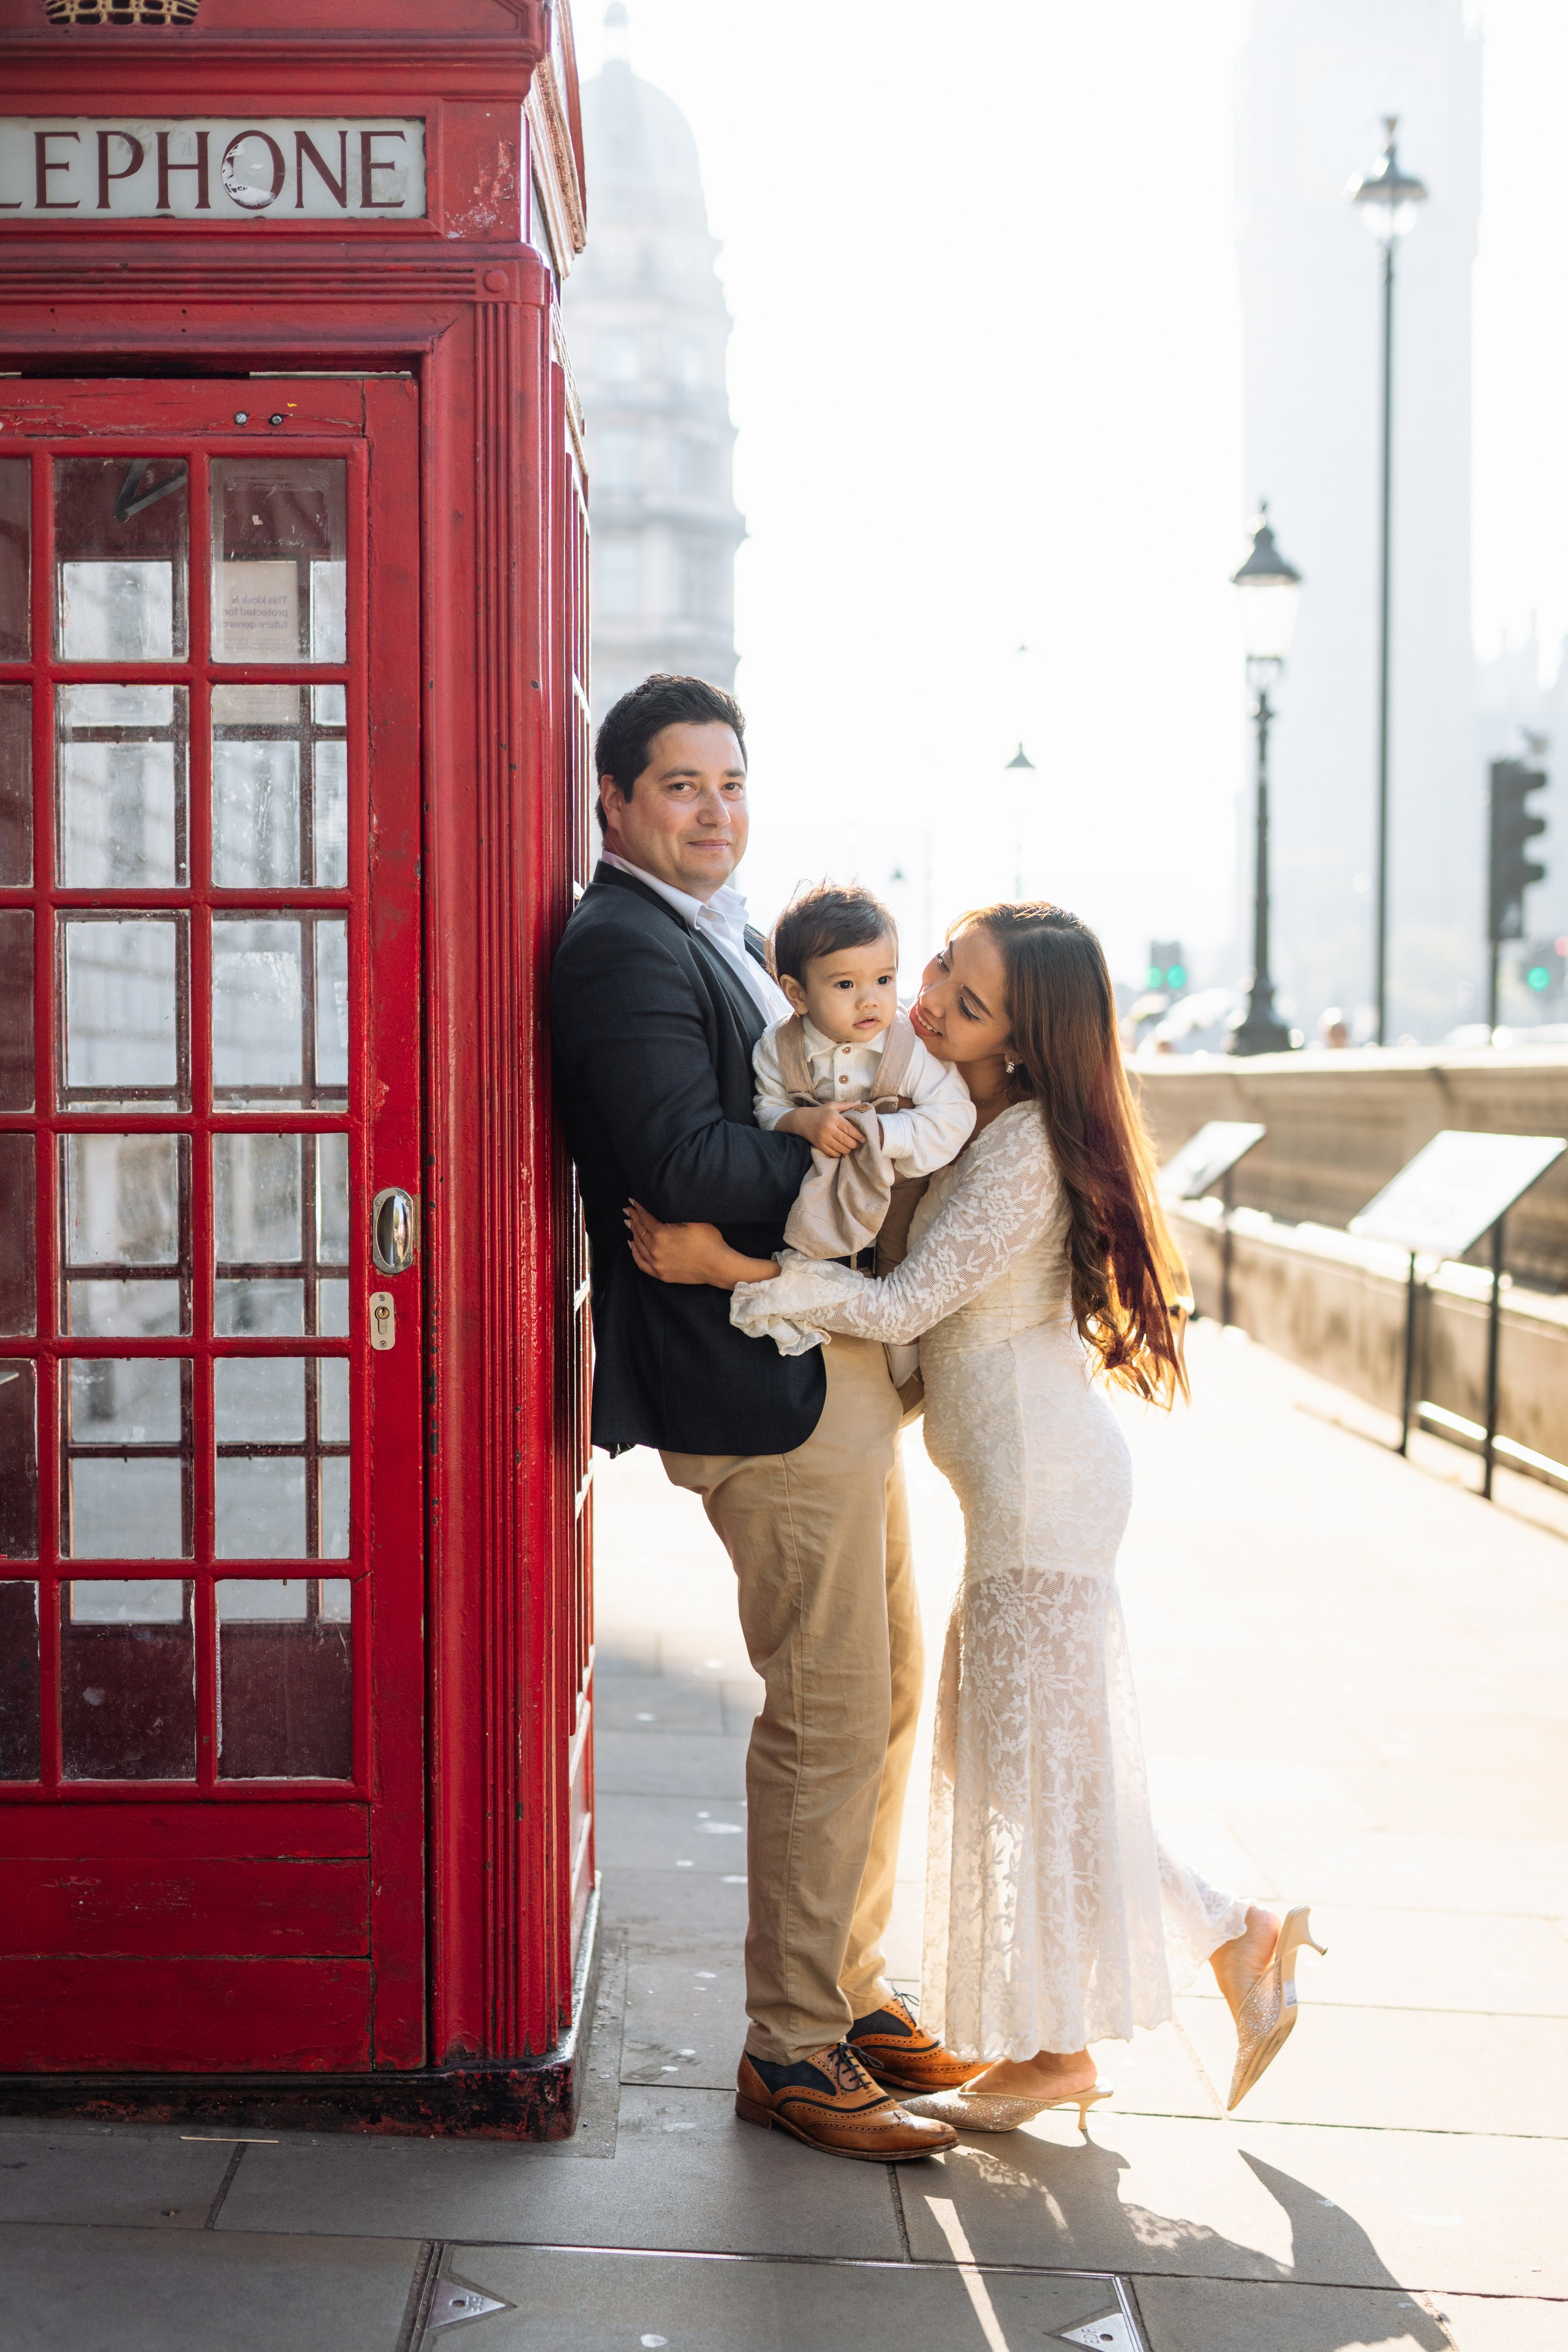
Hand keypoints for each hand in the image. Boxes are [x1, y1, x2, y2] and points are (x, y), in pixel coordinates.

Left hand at [624, 1202, 778, 1289]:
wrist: (718, 1265)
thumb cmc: (708, 1240)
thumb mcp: (692, 1220)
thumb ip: (672, 1212)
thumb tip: (660, 1204)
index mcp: (661, 1234)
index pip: (645, 1218)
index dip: (639, 1208)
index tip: (634, 1201)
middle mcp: (655, 1249)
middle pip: (639, 1231)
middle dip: (634, 1218)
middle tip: (629, 1209)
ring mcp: (656, 1263)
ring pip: (638, 1245)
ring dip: (633, 1232)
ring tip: (629, 1222)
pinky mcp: (661, 1274)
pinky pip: (641, 1263)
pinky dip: (634, 1252)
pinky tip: (632, 1244)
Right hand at [777, 1103, 867, 1158]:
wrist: (802, 1121)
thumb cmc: (821, 1112)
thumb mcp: (832, 1106)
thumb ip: (847, 1104)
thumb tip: (861, 1103)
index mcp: (834, 1118)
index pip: (849, 1129)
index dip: (859, 1135)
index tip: (864, 1138)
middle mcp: (828, 1129)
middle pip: (846, 1140)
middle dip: (855, 1144)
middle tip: (858, 1144)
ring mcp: (823, 1138)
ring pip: (841, 1148)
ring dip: (848, 1150)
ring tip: (851, 1147)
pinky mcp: (819, 1145)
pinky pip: (833, 1153)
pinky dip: (839, 1153)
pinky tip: (841, 1150)